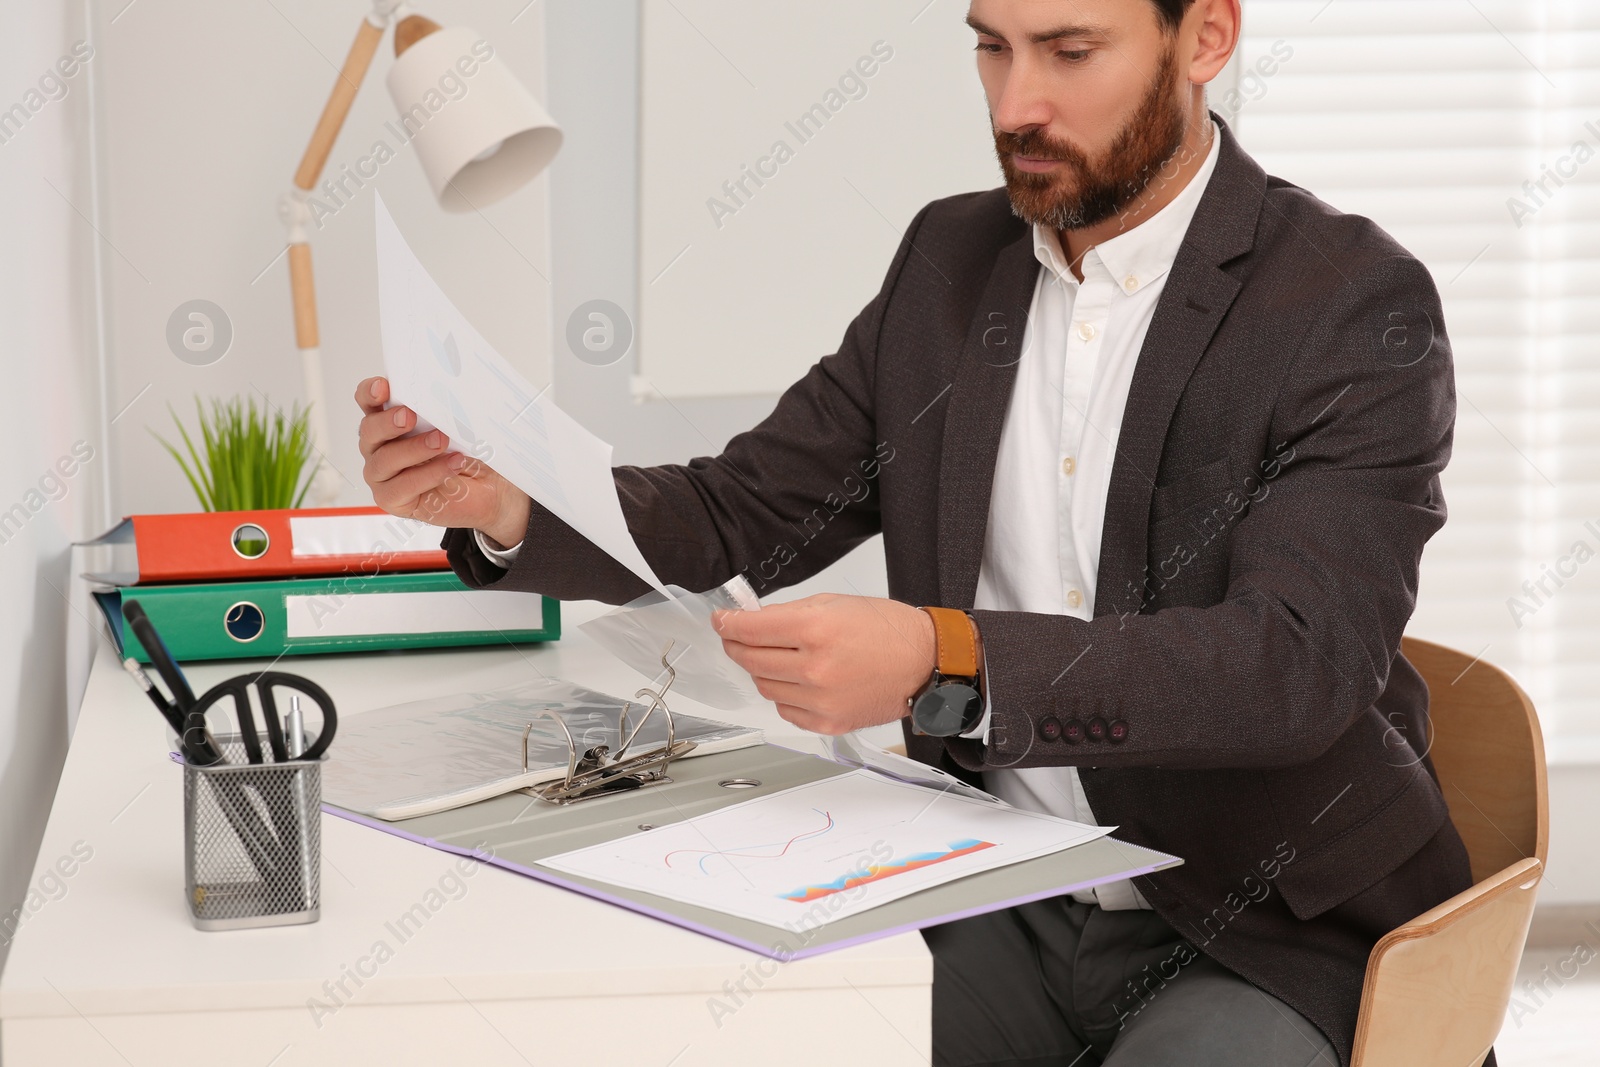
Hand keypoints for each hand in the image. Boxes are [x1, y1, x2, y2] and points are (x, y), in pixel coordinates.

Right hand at [355, 376, 529, 545]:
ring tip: (441, 441)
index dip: (370, 393)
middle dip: (389, 422)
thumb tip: (444, 396)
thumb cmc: (465, 452)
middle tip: (410, 416)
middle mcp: (379, 446)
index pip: (368, 402)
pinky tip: (451, 465)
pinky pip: (402, 486)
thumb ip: (441, 411)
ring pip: (384, 460)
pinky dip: (429, 474)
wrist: (487, 488)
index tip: (383, 386)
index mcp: (388, 421)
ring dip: (414, 448)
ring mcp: (381, 474)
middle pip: (370, 430)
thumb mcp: (456, 426)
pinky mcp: (391, 498)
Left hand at [713, 593, 936, 734]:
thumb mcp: (835, 604)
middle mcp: (815, 667)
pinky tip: (798, 680)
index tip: (721, 621)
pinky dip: (784, 693)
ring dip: (761, 670)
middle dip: (737, 645)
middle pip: (750, 660)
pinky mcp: (827, 723)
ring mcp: (820, 699)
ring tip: (776, 658)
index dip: (728, 624)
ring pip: (764, 686)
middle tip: (736, 637)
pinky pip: (786, 709)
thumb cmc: (887, 630)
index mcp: (816, 629)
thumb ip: (790, 613)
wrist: (923, 663)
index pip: (750, 630)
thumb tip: (752, 622)